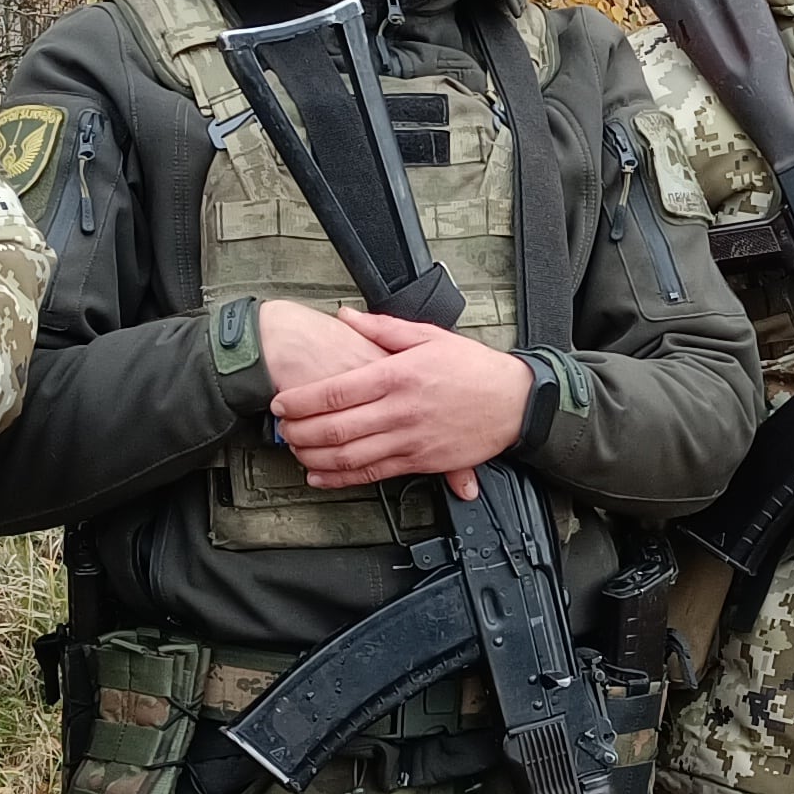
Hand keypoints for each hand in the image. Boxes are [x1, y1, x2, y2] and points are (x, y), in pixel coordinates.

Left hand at [268, 306, 534, 495]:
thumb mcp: (429, 336)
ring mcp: (410, 440)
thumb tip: (346, 315)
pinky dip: (341, 478)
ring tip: (294, 451)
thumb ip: (382, 328)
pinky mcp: (421, 462)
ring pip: (350, 456)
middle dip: (300, 432)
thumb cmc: (472, 367)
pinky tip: (320, 476)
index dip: (302, 400)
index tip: (280, 403)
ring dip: (314, 457)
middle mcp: (400, 410)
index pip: (337, 391)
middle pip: (336, 427)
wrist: (514, 402)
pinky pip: (373, 474)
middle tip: (279, 430)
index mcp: (398, 375)